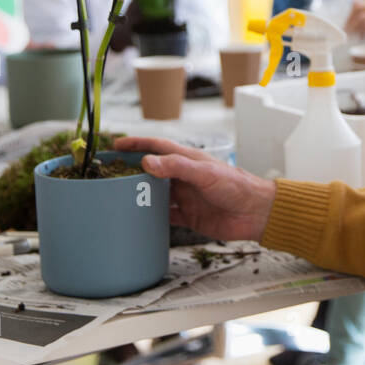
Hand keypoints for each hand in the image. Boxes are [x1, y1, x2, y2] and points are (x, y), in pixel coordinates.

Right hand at [114, 136, 276, 242]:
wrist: (256, 213)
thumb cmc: (237, 186)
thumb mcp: (206, 173)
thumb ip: (177, 167)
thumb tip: (147, 161)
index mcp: (189, 160)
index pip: (158, 147)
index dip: (138, 144)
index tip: (117, 144)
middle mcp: (184, 177)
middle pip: (152, 171)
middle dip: (132, 171)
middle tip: (108, 174)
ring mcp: (186, 197)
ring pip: (156, 194)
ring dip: (139, 195)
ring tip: (116, 198)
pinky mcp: (189, 216)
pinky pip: (165, 216)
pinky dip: (151, 218)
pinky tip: (138, 221)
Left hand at [346, 0, 364, 43]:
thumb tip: (356, 22)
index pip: (357, 2)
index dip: (350, 13)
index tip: (348, 23)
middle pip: (356, 7)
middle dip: (349, 20)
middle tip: (347, 31)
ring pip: (360, 16)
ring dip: (353, 27)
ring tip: (353, 36)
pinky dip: (362, 32)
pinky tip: (363, 38)